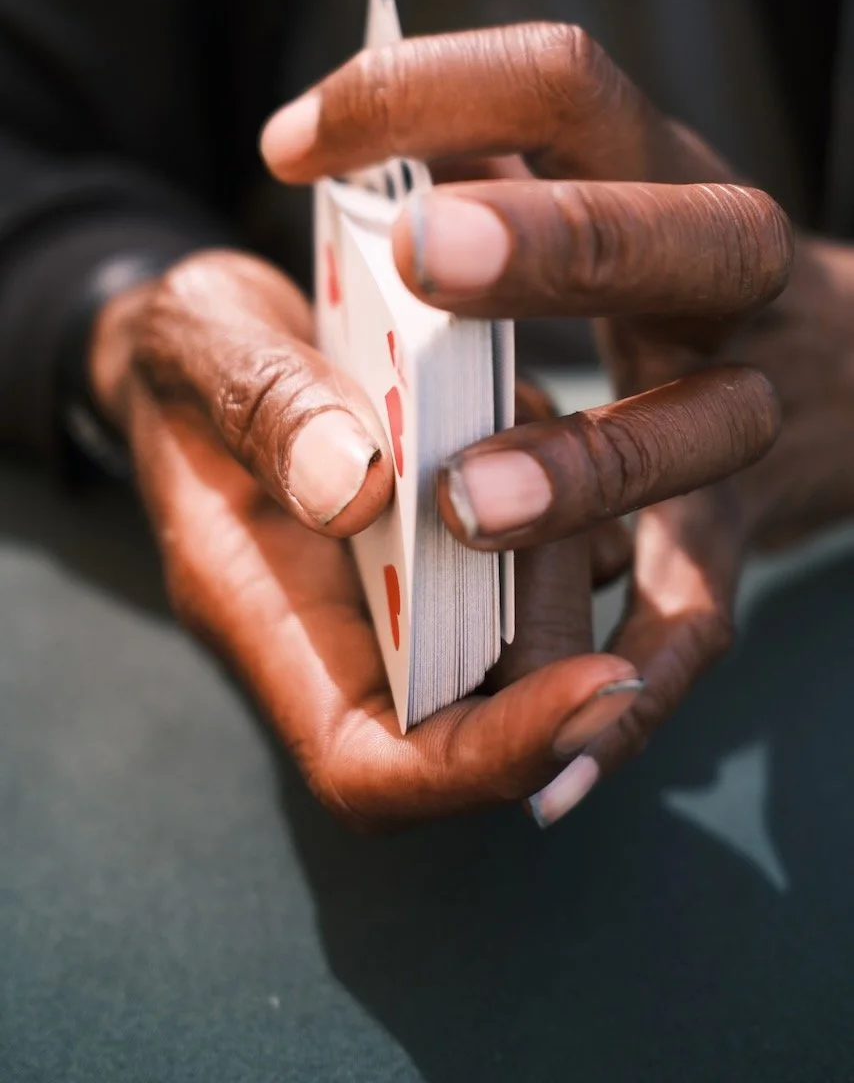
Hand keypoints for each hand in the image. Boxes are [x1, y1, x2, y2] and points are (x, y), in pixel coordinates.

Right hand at [90, 248, 644, 828]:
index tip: (599, 687)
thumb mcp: (204, 346)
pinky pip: (539, 573)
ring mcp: (402, 600)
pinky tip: (543, 426)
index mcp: (265, 621)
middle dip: (556, 644)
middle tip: (575, 519)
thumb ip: (268, 412)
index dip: (488, 759)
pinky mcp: (446, 552)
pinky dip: (567, 514)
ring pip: (525, 650)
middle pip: (477, 724)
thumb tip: (356, 490)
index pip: (371, 765)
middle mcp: (344, 637)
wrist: (209, 344)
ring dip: (564, 562)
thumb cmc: (193, 356)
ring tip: (547, 445)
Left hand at [261, 22, 793, 823]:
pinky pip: (696, 619)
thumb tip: (355, 138)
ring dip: (586, 468)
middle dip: (547, 241)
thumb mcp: (596, 175)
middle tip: (415, 248)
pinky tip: (553, 776)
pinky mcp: (739, 535)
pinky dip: (634, 695)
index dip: (432, 89)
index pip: (561, 84)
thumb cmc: (667, 262)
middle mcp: (727, 277)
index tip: (288, 144)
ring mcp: (749, 411)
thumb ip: (486, 148)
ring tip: (464, 506)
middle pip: (661, 239)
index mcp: (663, 167)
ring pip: (687, 438)